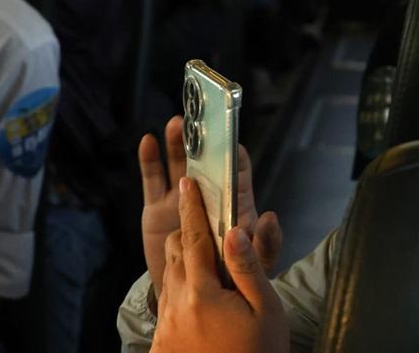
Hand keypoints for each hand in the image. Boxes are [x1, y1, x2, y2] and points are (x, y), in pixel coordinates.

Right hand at [139, 117, 280, 302]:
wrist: (191, 299)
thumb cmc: (227, 277)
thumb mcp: (253, 265)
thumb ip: (264, 245)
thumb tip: (270, 217)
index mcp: (232, 205)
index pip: (238, 173)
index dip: (235, 155)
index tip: (232, 140)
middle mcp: (206, 197)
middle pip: (205, 161)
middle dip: (203, 140)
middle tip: (200, 120)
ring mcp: (179, 200)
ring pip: (178, 164)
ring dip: (178, 143)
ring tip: (178, 123)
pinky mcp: (155, 210)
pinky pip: (152, 180)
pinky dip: (150, 159)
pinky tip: (148, 141)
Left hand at [152, 178, 288, 352]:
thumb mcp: (266, 309)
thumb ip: (249, 267)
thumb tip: (234, 231)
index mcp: (203, 292)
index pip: (196, 238)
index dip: (193, 207)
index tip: (189, 182)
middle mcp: (176, 306)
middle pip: (176, 254)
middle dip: (190, 234)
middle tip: (207, 224)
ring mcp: (167, 326)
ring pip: (169, 279)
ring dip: (186, 263)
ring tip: (209, 264)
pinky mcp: (163, 344)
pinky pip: (167, 305)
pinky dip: (182, 292)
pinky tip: (203, 302)